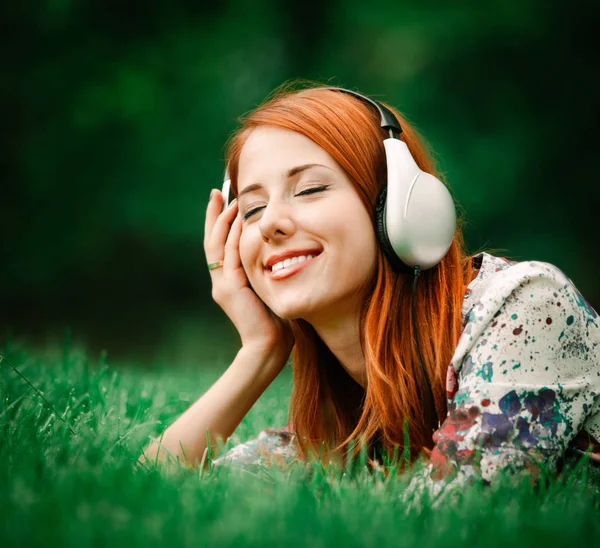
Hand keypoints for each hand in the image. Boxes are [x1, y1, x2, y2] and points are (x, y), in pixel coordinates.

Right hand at [204, 189, 294, 363]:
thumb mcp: (266, 288)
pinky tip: (240, 221)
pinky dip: (233, 238)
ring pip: (216, 246)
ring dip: (223, 221)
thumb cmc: (274, 320)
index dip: (219, 223)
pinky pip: (229, 257)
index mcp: (228, 281)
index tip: (224, 201)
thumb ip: (263, 271)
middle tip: (217, 192)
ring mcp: (222, 285)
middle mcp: (221, 281)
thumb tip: (275, 252)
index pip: (219, 246)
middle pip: (211, 241)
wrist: (268, 344)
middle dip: (214, 215)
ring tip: (228, 201)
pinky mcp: (229, 289)